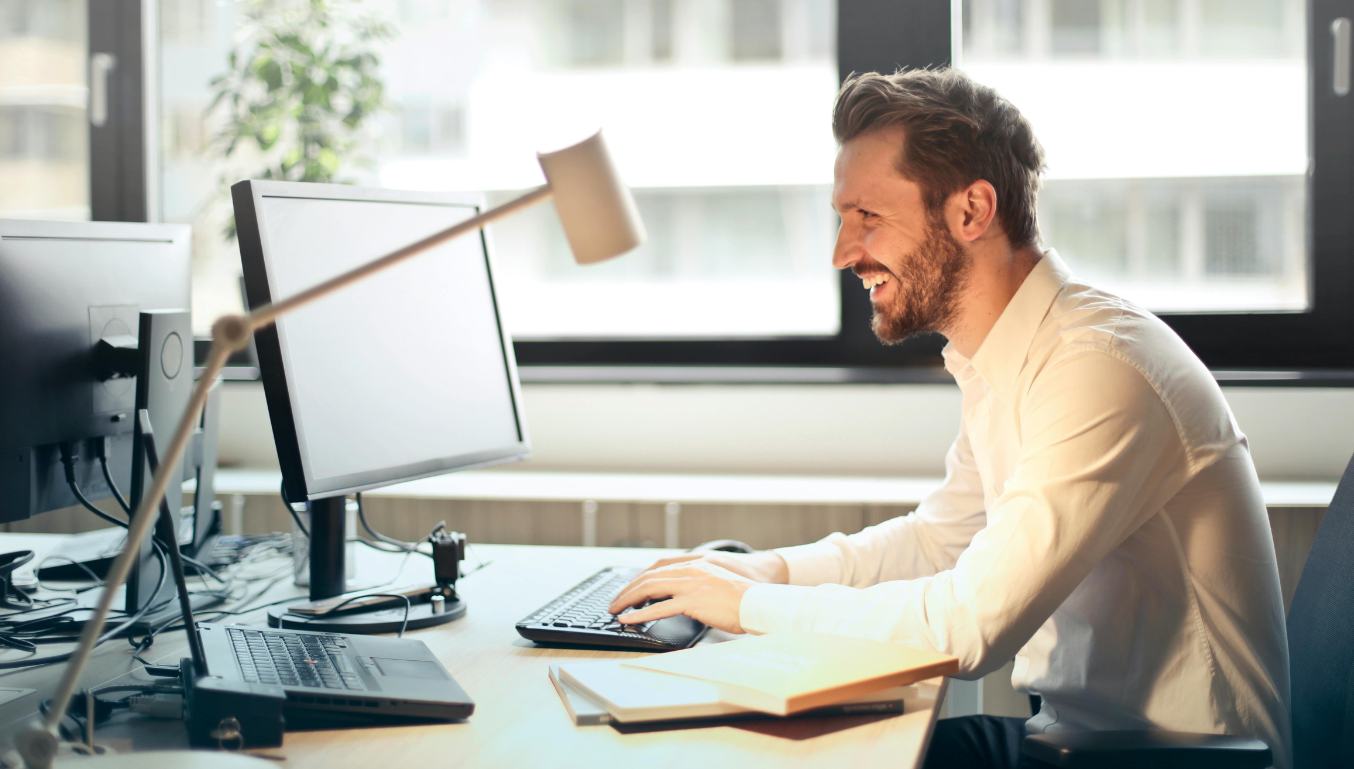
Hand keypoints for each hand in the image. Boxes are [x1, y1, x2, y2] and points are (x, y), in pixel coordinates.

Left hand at [606, 551, 787, 633]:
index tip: (629, 588)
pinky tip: (629, 619)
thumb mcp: (717, 584)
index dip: (640, 577)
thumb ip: (698, 585)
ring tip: (615, 610)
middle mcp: (691, 570)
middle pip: (649, 576)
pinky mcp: (693, 601)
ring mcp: (691, 585)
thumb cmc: (744, 599)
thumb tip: (682, 598)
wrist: (760, 602)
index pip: (659, 567)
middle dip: (628, 589)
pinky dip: (640, 614)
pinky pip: (660, 608)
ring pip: (650, 588)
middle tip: (615, 601)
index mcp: (696, 565)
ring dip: (628, 599)